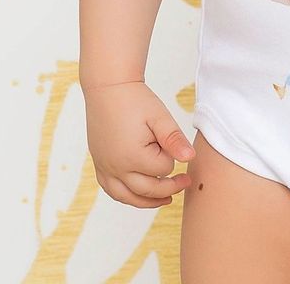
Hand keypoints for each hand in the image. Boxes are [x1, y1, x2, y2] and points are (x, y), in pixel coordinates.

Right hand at [83, 80, 195, 207]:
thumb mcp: (160, 116)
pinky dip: (127, 196)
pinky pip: (112, 190)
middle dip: (169, 187)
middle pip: (148, 189)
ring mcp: (105, 168)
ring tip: (167, 199)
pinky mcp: (99, 165)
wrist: (108, 88)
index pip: (163, 169)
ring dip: (149, 201)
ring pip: (128, 197)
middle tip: (186, 181)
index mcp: (133, 156)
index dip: (171, 157)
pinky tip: (139, 194)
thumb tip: (190, 158)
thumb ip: (174, 139)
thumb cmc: (135, 100)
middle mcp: (116, 168)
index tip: (171, 143)